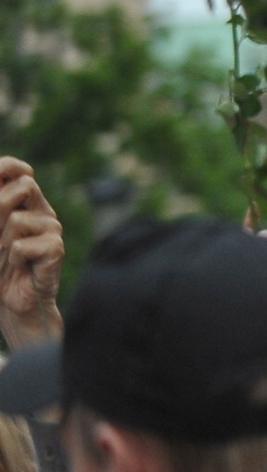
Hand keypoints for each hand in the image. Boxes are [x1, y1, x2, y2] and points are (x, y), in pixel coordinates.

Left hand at [0, 159, 64, 348]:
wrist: (11, 303)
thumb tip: (12, 201)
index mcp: (23, 202)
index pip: (17, 170)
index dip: (7, 167)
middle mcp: (41, 210)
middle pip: (22, 186)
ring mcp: (51, 228)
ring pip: (17, 219)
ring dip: (1, 244)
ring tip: (7, 258)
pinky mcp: (56, 248)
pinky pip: (22, 245)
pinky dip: (13, 260)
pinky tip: (20, 268)